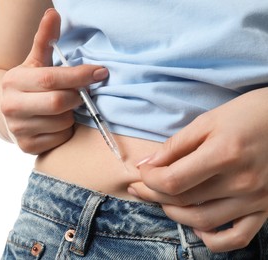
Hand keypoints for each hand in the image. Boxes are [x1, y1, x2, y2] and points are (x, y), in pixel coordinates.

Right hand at [1, 9, 108, 153]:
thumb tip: (54, 12)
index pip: (51, 78)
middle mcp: (11, 106)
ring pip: (62, 123)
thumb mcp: (35, 62)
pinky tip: (59, 123)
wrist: (7, 112)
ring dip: (72, 115)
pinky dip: (66, 131)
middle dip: (76, 98)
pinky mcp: (26, 147)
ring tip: (66, 108)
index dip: (80, 75)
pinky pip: (60, 139)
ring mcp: (17, 129)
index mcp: (13, 81)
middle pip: (58, 103)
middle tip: (81, 94)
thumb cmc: (28, 85)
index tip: (101, 72)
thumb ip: (45, 39)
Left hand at [128, 87, 267, 251]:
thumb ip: (174, 145)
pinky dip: (214, 239)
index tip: (144, 171)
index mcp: (224, 154)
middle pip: (183, 200)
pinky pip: (238, 237)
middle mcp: (241, 182)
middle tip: (142, 186)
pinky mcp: (265, 208)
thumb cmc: (246, 115)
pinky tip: (199, 227)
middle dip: (153, 194)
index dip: (149, 179)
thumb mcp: (207, 121)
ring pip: (203, 221)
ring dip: (175, 214)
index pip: (172, 181)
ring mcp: (256, 199)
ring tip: (164, 201)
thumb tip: (146, 164)